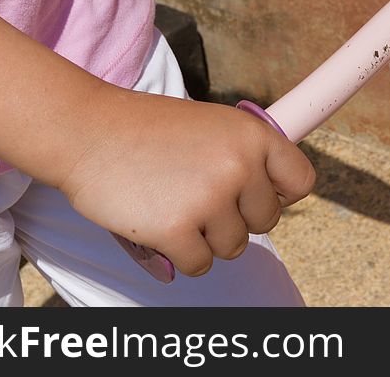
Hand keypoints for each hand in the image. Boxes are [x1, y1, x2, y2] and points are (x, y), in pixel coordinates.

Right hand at [59, 89, 314, 275]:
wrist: (88, 131)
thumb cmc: (147, 130)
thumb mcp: (211, 125)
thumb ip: (243, 154)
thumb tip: (275, 194)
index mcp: (252, 135)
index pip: (301, 181)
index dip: (280, 194)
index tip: (256, 195)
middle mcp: (240, 166)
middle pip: (266, 221)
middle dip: (236, 218)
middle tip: (198, 197)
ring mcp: (210, 199)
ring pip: (233, 247)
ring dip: (205, 236)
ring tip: (173, 204)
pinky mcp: (178, 230)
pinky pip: (200, 265)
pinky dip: (179, 254)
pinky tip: (159, 223)